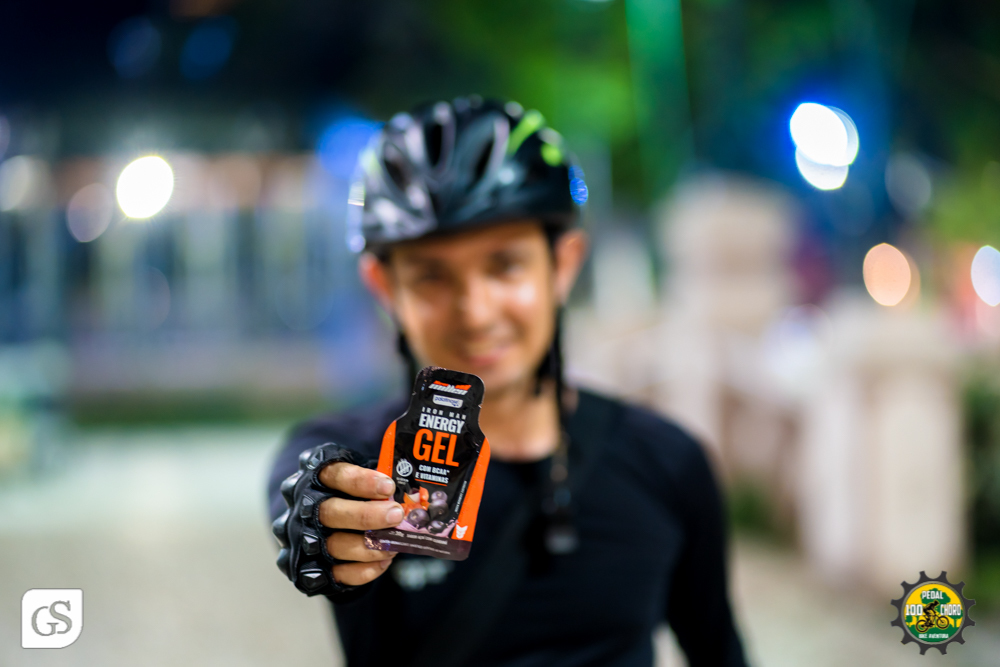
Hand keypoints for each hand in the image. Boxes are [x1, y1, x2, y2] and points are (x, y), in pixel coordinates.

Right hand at [318, 462, 402, 585]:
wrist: (329, 518)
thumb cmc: (352, 492)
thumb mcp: (361, 476)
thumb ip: (377, 479)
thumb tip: (408, 486)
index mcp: (317, 477)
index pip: (335, 475)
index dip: (361, 481)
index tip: (388, 486)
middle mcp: (305, 508)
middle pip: (331, 512)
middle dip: (366, 515)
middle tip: (396, 515)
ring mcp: (307, 540)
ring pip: (335, 545)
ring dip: (369, 547)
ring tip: (394, 544)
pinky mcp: (313, 569)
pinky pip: (339, 573)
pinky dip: (365, 570)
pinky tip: (384, 561)